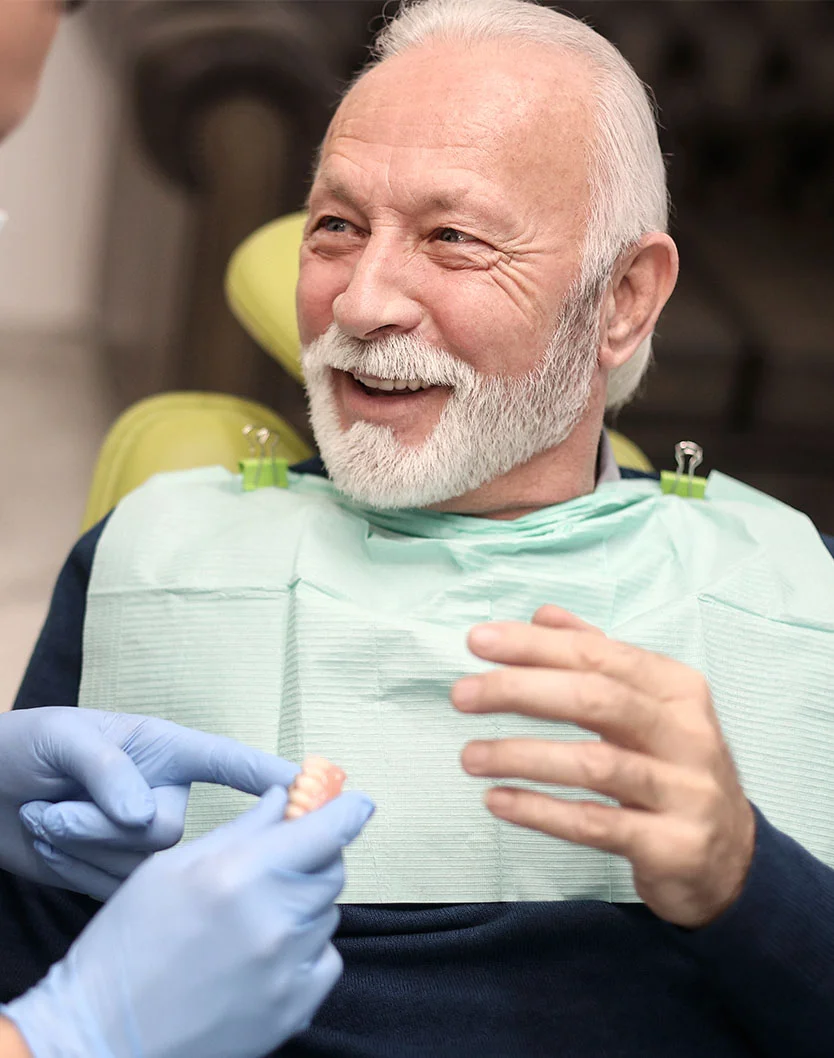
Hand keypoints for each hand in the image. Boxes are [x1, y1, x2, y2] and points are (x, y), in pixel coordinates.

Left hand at [0, 708, 297, 898]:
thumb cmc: (25, 744)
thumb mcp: (63, 738)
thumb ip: (109, 770)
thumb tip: (146, 818)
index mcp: (164, 750)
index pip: (229, 762)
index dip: (273, 774)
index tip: (316, 787)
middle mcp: (162, 794)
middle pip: (169, 832)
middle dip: (102, 825)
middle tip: (53, 808)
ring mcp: (139, 841)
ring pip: (136, 865)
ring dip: (78, 845)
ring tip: (45, 817)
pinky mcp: (113, 876)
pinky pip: (111, 886)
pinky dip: (70, 868)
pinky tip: (48, 844)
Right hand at [4, 786, 373, 1057]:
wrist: (104, 1035)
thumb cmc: (128, 945)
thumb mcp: (172, 868)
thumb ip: (240, 829)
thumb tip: (283, 798)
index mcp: (240, 874)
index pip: (328, 830)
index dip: (349, 811)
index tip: (358, 804)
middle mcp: (274, 919)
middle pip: (332, 870)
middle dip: (313, 859)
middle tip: (276, 868)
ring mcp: (288, 968)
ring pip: (327, 914)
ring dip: (304, 905)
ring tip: (252, 921)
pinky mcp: (295, 1008)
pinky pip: (326, 959)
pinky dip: (305, 951)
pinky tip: (262, 957)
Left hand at [452, 606, 755, 927]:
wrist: (732, 861)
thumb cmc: (673, 770)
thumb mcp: (648, 706)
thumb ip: (598, 657)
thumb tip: (543, 614)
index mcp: (676, 688)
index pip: (598, 654)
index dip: (536, 646)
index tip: (478, 642)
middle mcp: (686, 733)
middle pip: (596, 699)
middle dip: (521, 690)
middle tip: (462, 694)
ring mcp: (684, 791)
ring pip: (594, 763)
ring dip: (522, 755)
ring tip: (468, 756)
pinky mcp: (672, 845)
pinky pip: (595, 824)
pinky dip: (540, 811)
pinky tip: (498, 800)